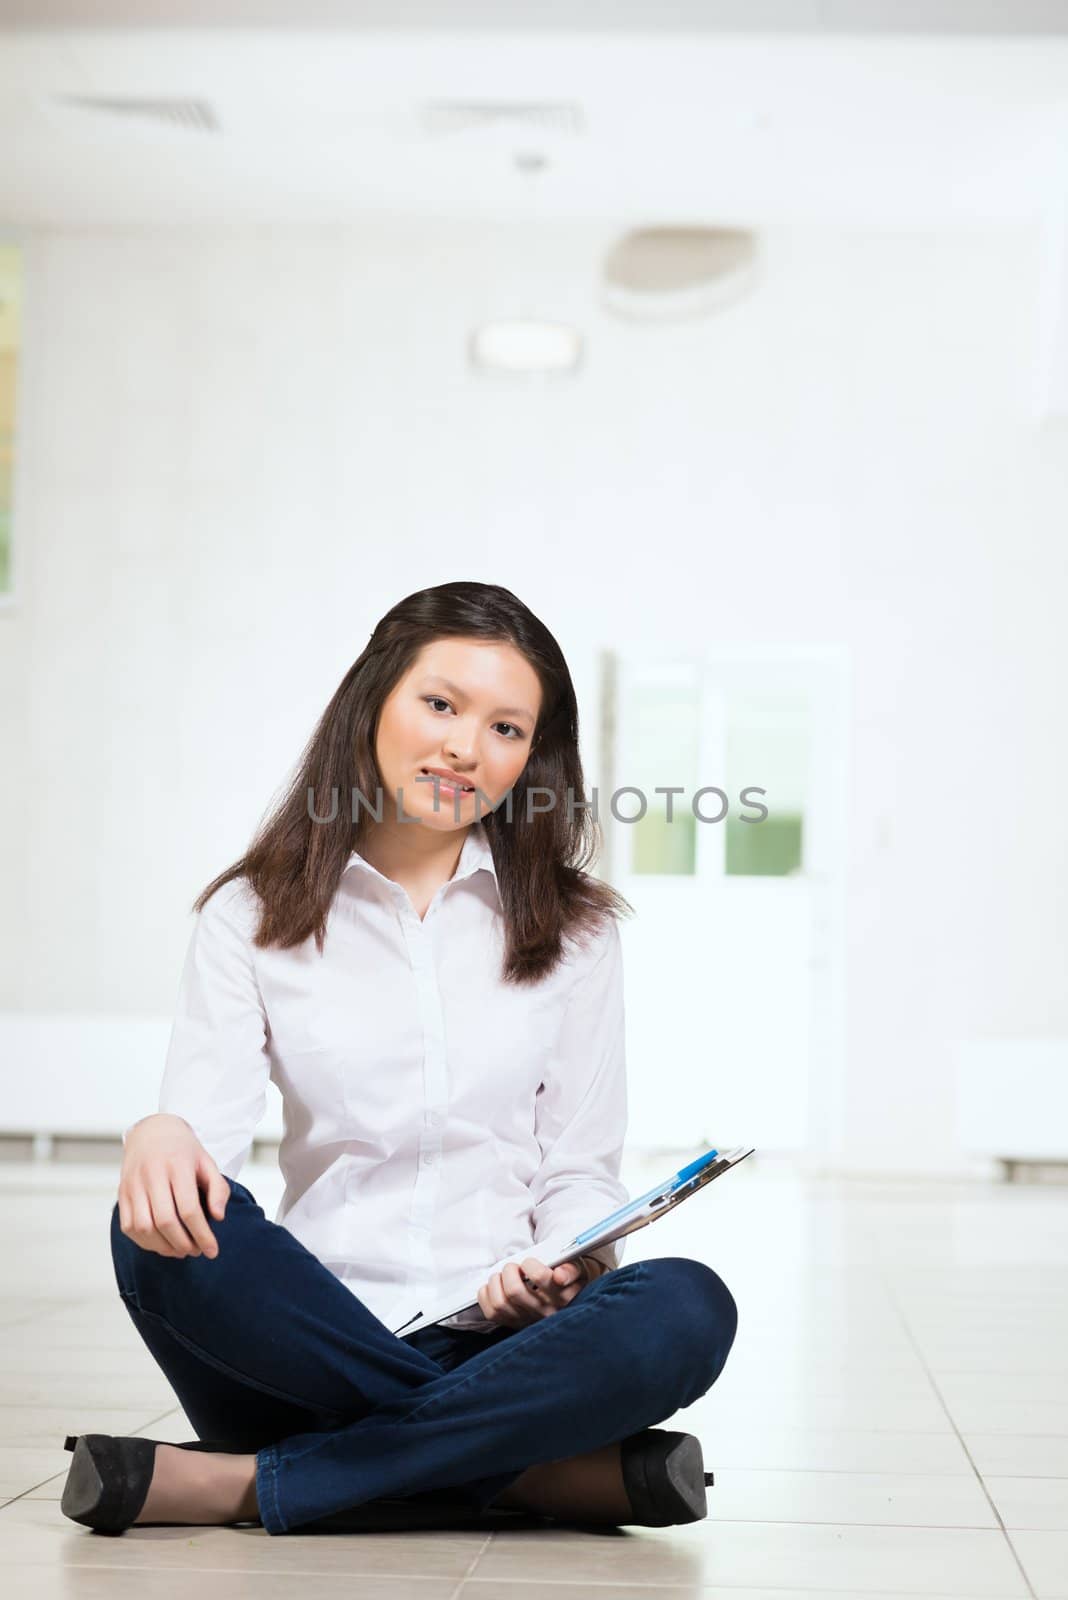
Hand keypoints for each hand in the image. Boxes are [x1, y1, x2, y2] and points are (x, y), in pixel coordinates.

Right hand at [117, 1114, 229, 1259]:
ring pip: (144, 1227)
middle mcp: (152, 1174)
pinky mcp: (122, 1193)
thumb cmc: (183, 1151)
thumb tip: (218, 1217)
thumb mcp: (207, 1162)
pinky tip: (161, 1244)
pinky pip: (128, 1226)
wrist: (152, 1132)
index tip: (213, 1251)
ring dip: (163, 1246)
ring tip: (181, 1250)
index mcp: (177, 1164)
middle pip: (165, 1221)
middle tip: (196, 1251)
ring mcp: (133, 1184)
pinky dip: (145, 1242)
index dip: (202, 1234)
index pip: (189, 1208)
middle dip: (183, 1243)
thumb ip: (218, 1188)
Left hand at [476, 1254, 595, 1329]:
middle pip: (514, 1291)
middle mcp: (544, 1311)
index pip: (541, 1278)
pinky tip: (495, 1287)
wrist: (568, 1304)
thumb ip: (571, 1270)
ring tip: (503, 1275)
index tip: (529, 1262)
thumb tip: (559, 1276)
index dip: (529, 1265)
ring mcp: (527, 1320)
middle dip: (508, 1271)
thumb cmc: (569, 1281)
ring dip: (496, 1282)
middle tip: (514, 1266)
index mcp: (562, 1296)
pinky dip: (486, 1294)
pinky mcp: (513, 1324)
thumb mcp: (578, 1271)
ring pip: (500, 1303)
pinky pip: (491, 1313)